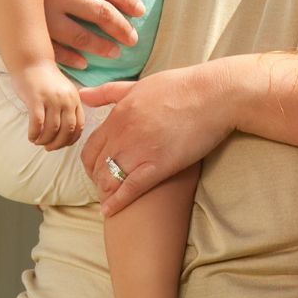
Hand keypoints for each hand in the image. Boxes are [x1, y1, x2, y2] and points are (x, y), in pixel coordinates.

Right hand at [13, 62, 84, 150]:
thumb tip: (65, 131)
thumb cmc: (45, 78)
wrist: (32, 61)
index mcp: (75, 99)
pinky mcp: (36, 99)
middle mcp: (66, 99)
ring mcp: (51, 99)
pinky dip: (34, 134)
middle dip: (58, 144)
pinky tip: (31, 136)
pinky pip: (37, 124)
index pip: (79, 126)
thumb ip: (68, 107)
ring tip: (38, 141)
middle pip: (67, 130)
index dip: (71, 140)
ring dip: (45, 140)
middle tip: (48, 147)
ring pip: (52, 129)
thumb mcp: (64, 91)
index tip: (62, 145)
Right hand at [37, 0, 146, 68]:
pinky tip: (85, 62)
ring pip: (80, 35)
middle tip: (133, 38)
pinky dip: (71, 58)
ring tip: (116, 51)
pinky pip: (54, 50)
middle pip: (98, 12)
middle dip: (120, 27)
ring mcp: (40, 15)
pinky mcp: (27, 32)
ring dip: (101, 46)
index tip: (139, 10)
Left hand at [80, 63, 232, 215]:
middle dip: (96, 180)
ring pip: (109, 180)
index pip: (90, 148)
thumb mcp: (139, 85)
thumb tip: (82, 95)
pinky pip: (130, 189)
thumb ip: (108, 92)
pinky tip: (109, 212)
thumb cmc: (180, 87)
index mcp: (118, 115)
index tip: (97, 169)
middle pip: (96, 166)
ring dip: (106, 191)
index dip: (90, 163)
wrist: (214, 95)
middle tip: (104, 186)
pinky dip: (117, 202)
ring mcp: (140, 150)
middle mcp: (124, 134)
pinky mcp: (160, 165)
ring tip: (110, 198)